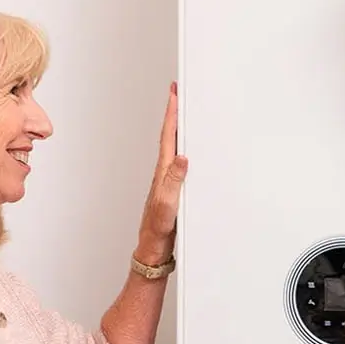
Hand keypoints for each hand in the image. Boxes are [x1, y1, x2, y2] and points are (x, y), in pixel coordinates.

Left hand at [135, 82, 187, 264]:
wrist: (154, 249)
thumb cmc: (158, 230)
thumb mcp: (168, 205)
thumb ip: (174, 181)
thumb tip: (182, 157)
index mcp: (163, 173)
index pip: (168, 137)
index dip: (171, 114)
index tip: (174, 94)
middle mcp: (164, 174)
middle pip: (171, 137)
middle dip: (175, 115)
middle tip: (179, 96)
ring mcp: (168, 182)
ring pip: (175, 149)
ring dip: (179, 131)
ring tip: (184, 115)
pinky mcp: (174, 190)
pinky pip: (180, 163)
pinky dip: (185, 150)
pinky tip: (190, 151)